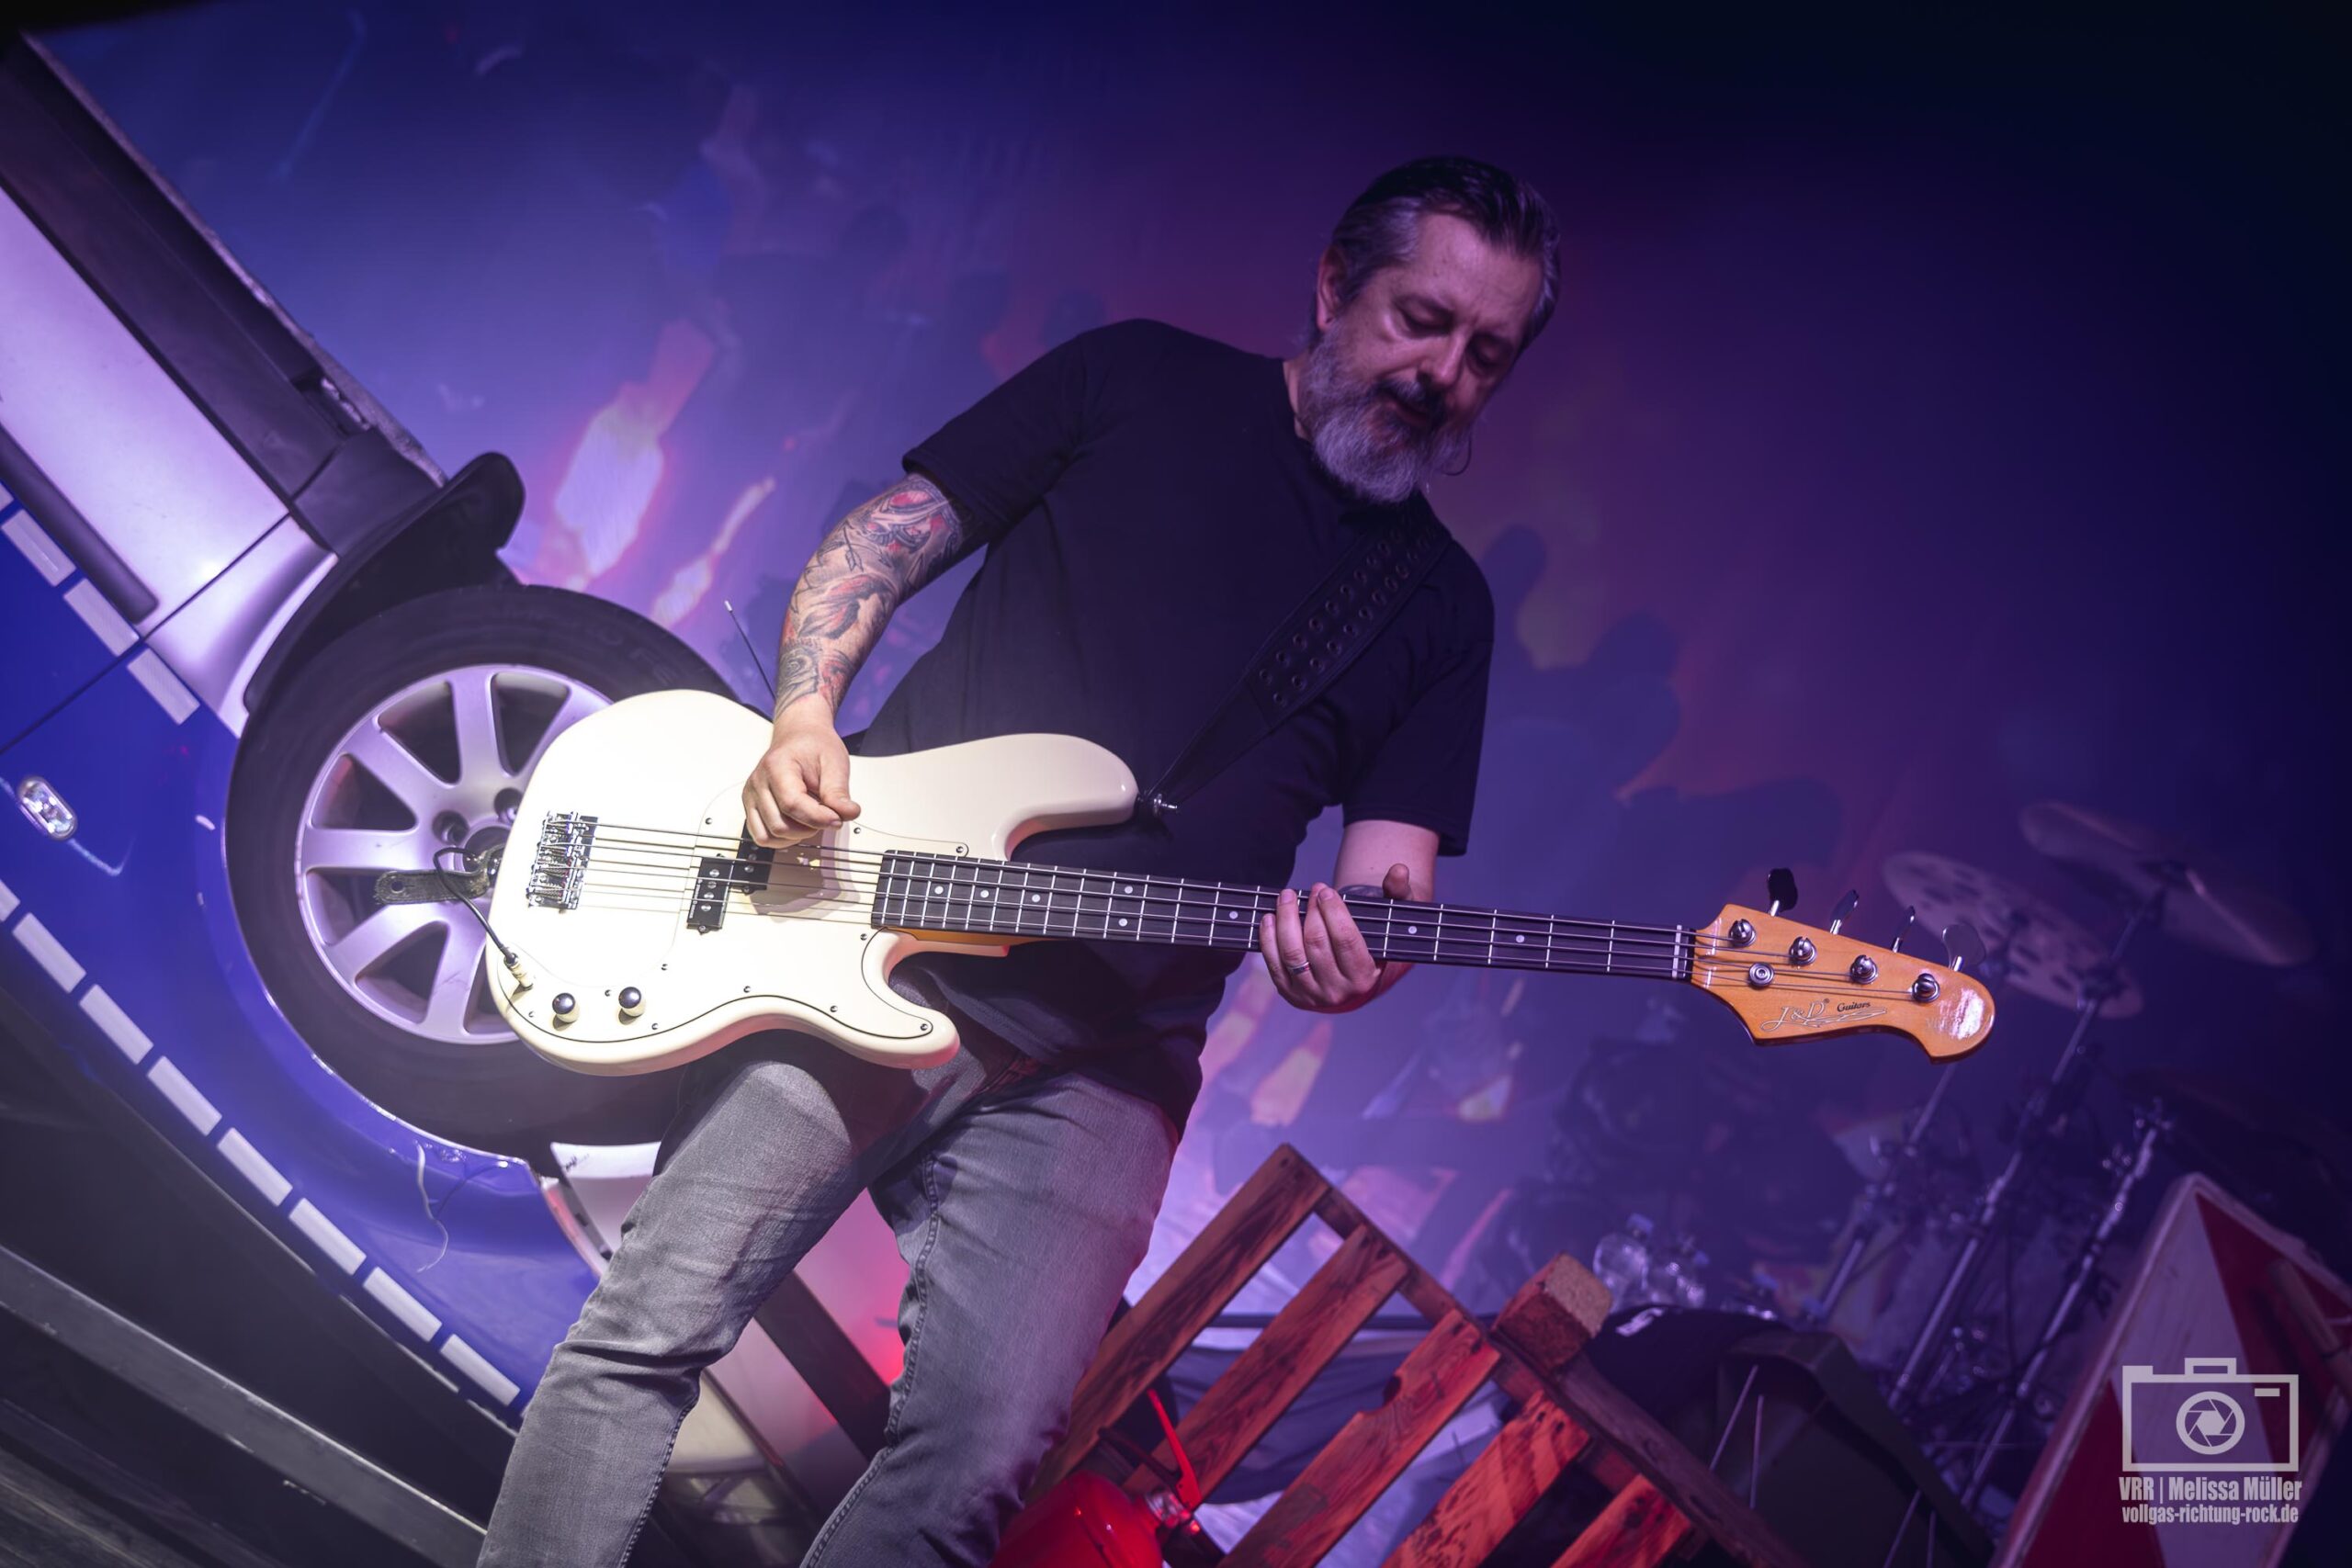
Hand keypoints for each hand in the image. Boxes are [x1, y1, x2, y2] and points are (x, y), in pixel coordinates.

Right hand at [743, 703, 860, 845]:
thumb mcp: (834, 762)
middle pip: (780, 825)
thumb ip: (839, 791)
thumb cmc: (813, 745)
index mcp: (777, 766)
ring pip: (768, 835)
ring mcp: (752, 796)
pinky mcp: (752, 807)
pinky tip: (798, 827)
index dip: (817, 818)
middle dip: (809, 828)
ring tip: (812, 821)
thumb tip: (848, 814)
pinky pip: (761, 835)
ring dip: (795, 836)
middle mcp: (758, 782)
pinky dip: (781, 839)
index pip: (792, 804)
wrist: (799, 736)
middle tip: (827, 816)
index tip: (837, 819)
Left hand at [1258, 861, 1414, 1012]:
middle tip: (1313, 890)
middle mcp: (1338, 992)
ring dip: (1285, 920)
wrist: (1353, 982)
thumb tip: (1399, 871)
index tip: (1325, 891)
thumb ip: (1398, 894)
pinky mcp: (1290, 994)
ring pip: (1292, 954)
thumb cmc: (1373, 944)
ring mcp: (1311, 995)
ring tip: (1287, 897)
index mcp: (1364, 977)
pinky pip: (1274, 964)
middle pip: (1316, 944)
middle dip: (1311, 911)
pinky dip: (1268, 938)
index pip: (1345, 941)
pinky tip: (1270, 917)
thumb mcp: (1391, 921)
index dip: (1333, 912)